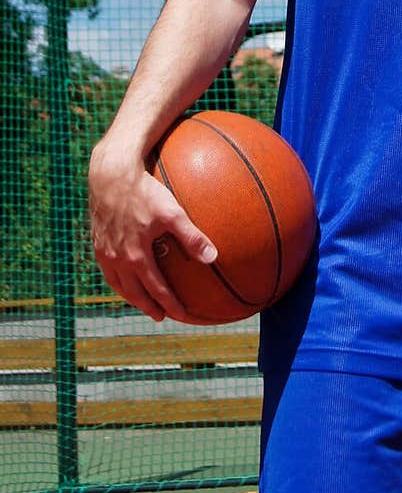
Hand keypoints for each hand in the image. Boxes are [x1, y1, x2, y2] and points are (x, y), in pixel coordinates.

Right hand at [88, 138, 216, 322]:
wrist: (110, 175)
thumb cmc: (145, 190)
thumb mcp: (172, 212)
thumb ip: (192, 236)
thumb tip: (213, 257)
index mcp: (136, 257)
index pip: (156, 290)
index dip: (171, 305)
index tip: (182, 316)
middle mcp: (117, 259)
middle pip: (135, 293)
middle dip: (150, 307)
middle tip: (161, 317)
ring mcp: (104, 252)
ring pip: (118, 284)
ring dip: (131, 296)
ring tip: (142, 302)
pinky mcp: (97, 241)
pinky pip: (107, 270)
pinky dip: (118, 280)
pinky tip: (125, 275)